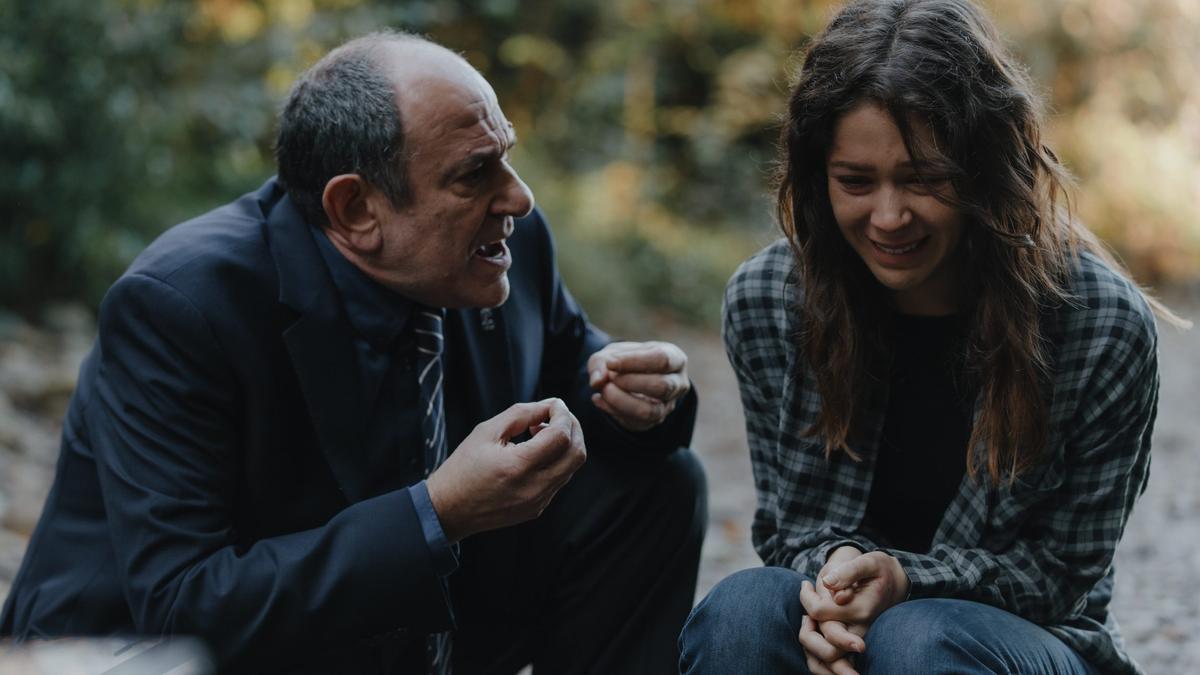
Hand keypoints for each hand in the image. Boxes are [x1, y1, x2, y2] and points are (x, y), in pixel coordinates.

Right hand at [426, 398, 585, 540]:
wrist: (449, 509)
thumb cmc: (463, 467)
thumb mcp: (486, 431)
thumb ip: (522, 414)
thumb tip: (552, 405)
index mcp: (518, 466)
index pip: (561, 436)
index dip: (563, 414)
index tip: (553, 404)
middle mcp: (533, 488)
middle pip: (577, 453)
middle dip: (573, 428)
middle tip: (556, 415)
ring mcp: (538, 502)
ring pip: (571, 467)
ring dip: (565, 444)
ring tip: (540, 432)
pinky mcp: (537, 508)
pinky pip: (559, 479)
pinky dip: (556, 460)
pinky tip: (535, 452)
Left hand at [587, 341, 689, 431]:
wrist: (627, 376)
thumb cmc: (626, 360)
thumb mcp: (612, 353)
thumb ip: (601, 362)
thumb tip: (597, 381)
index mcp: (675, 359)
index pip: (662, 359)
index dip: (634, 361)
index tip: (609, 362)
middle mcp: (678, 384)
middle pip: (661, 387)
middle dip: (629, 383)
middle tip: (609, 378)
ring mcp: (668, 406)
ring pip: (650, 411)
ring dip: (621, 401)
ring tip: (603, 390)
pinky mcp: (653, 422)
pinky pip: (635, 423)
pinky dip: (612, 411)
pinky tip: (599, 399)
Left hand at [798, 546, 867, 674]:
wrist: (895, 583)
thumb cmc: (879, 569)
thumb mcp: (868, 562)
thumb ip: (848, 572)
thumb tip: (828, 584)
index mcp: (861, 609)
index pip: (820, 612)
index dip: (807, 598)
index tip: (806, 584)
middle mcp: (860, 629)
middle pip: (827, 649)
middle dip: (807, 633)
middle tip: (806, 612)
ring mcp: (857, 638)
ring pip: (828, 658)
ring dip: (810, 643)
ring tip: (808, 618)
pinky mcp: (853, 642)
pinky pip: (831, 658)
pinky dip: (815, 650)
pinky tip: (812, 625)